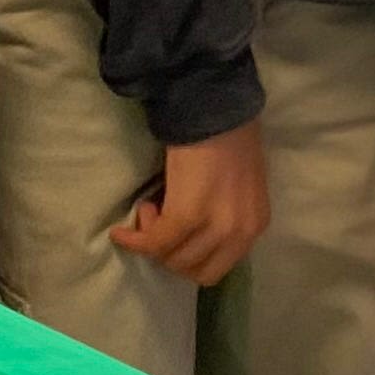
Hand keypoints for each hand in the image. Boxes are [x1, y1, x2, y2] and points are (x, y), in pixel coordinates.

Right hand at [110, 122, 269, 286]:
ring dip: (153, 241)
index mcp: (254, 225)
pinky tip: (119, 233)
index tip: (171, 233)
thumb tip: (192, 230)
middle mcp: (240, 233)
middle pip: (196, 270)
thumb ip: (222, 213)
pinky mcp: (187, 214)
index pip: (217, 267)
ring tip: (148, 207)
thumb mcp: (234, 185)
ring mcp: (216, 225)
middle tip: (156, 217)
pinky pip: (155, 241)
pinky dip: (134, 241)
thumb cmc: (224, 135)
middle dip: (169, 252)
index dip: (187, 257)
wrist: (213, 104)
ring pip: (174, 259)